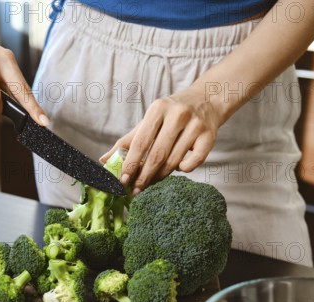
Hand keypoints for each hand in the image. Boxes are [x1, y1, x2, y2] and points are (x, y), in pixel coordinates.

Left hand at [100, 84, 222, 194]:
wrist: (208, 99)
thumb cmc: (172, 113)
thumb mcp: (150, 121)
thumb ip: (128, 140)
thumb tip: (104, 160)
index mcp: (158, 109)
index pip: (140, 142)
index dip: (130, 163)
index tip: (123, 180)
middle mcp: (177, 115)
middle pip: (157, 154)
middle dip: (144, 176)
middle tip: (135, 190)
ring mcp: (195, 125)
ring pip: (174, 161)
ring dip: (161, 175)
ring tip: (153, 180)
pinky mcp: (209, 136)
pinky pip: (194, 162)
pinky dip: (184, 169)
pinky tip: (179, 167)